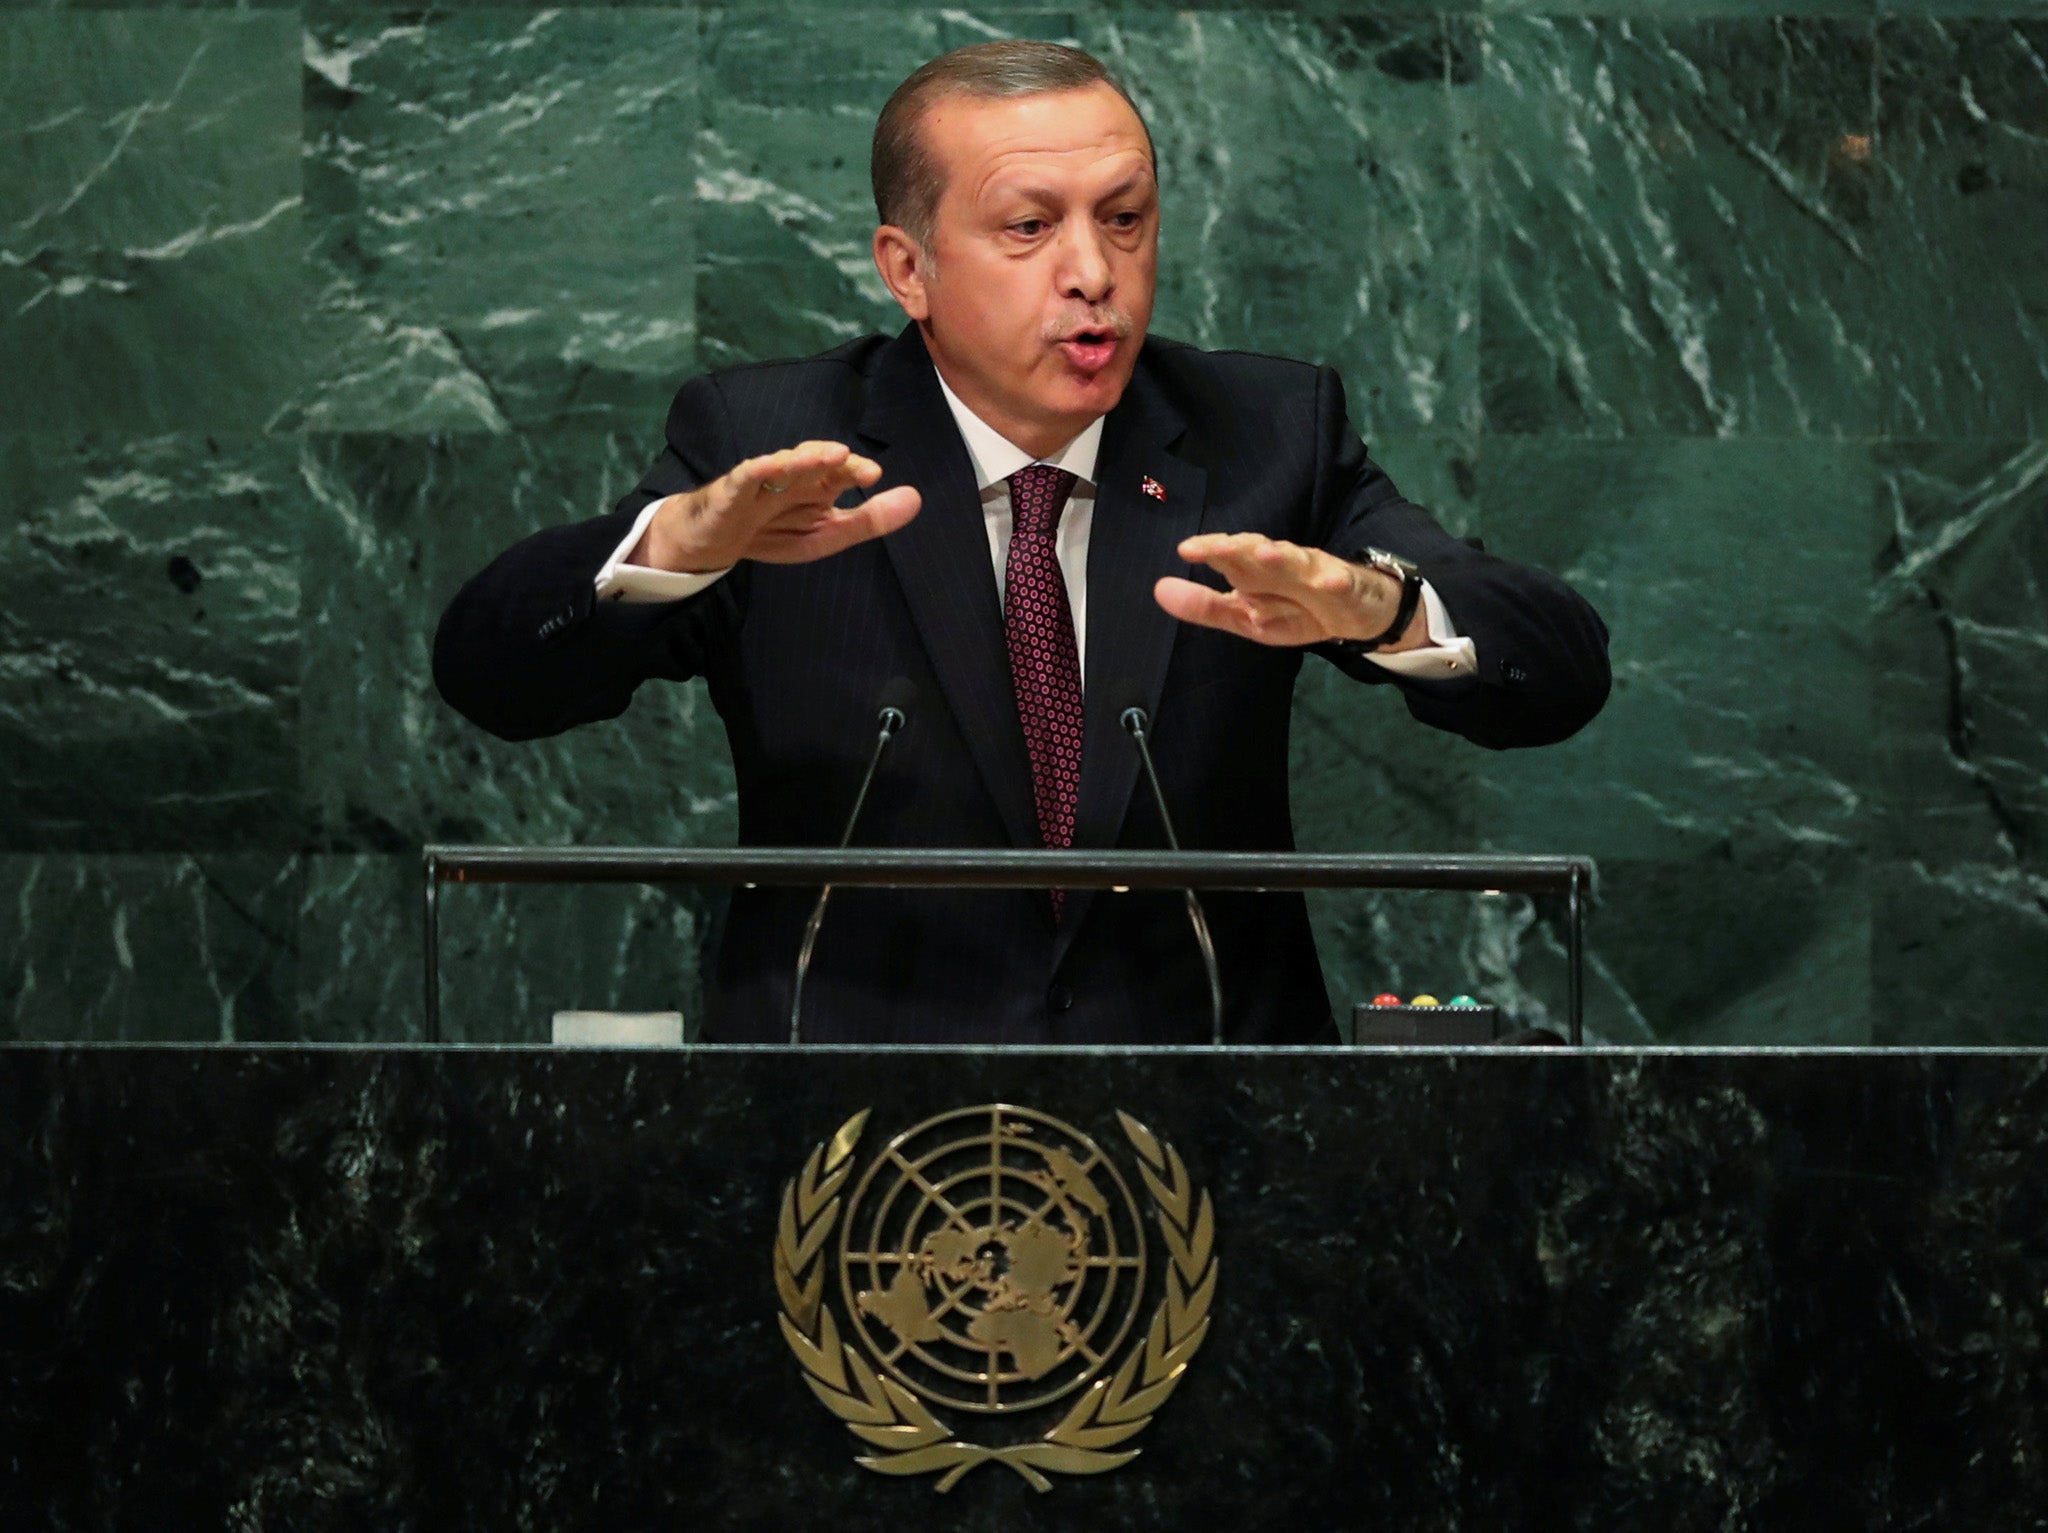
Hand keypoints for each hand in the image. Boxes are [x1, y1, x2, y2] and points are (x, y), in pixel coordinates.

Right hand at [633, 440, 921, 572]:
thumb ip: (869, 520)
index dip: (856, 471)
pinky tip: (776, 464)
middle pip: (816, 463)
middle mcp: (792, 477)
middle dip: (838, 462)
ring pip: (785, 464)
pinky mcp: (732, 489)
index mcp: (816, 486)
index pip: (840, 473)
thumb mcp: (825, 536)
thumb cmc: (770, 532)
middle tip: (864, 469)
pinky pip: (747, 475)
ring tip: (832, 455)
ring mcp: (762, 480)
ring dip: (807, 458)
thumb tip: (916, 499)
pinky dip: (761, 468)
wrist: (710, 542)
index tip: (876, 476)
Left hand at [1153, 533, 1423, 649]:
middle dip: (1238, 548)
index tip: (1186, 549)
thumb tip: (1158, 589)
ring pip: (1297, 562)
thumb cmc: (1295, 609)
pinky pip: (1341, 583)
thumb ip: (1204, 605)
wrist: (1356, 611)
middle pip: (1259, 552)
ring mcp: (1316, 573)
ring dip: (1282, 557)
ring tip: (1264, 554)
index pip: (1231, 556)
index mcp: (1256, 571)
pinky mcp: (1346, 587)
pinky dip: (1336, 580)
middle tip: (1215, 547)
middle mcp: (1282, 564)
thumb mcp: (1245, 616)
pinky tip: (1329, 580)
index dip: (1211, 550)